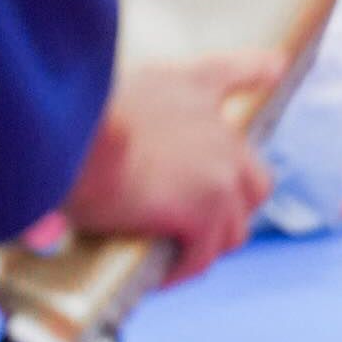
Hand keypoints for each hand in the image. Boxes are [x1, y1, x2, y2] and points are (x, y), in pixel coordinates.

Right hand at [64, 49, 283, 284]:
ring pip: (235, 226)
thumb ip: (116, 109)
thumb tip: (77, 143)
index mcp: (193, 84)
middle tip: (198, 224)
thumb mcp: (102, 87)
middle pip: (255, 180)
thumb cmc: (66, 112)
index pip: (241, 70)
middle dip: (234, 206)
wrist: (72, 130)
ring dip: (208, 244)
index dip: (260, 69)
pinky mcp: (206, 209)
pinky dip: (182, 269)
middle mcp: (219, 128)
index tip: (275, 66)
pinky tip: (160, 275)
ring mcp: (220, 171)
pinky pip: (202, 255)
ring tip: (175, 256)